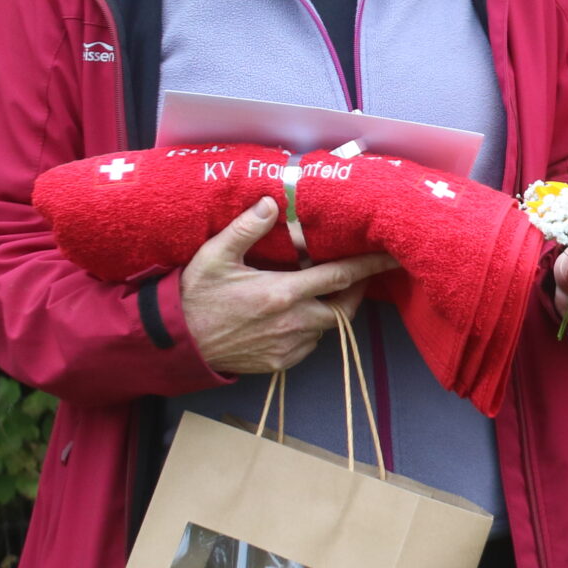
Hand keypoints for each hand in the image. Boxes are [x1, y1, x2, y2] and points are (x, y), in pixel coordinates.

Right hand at [180, 198, 396, 374]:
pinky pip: (308, 346)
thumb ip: (245, 229)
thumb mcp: (215, 256)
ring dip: (328, 311)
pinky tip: (295, 316)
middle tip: (352, 276)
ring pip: (326, 329)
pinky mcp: (279, 364)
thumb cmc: (195, 296)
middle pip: (343, 309)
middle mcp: (292, 323)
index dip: (369, 266)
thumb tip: (271, 203)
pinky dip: (309, 330)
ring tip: (319, 292)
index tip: (391, 258)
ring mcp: (287, 347)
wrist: (176, 343)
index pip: (339, 277)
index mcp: (282, 293)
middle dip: (354, 292)